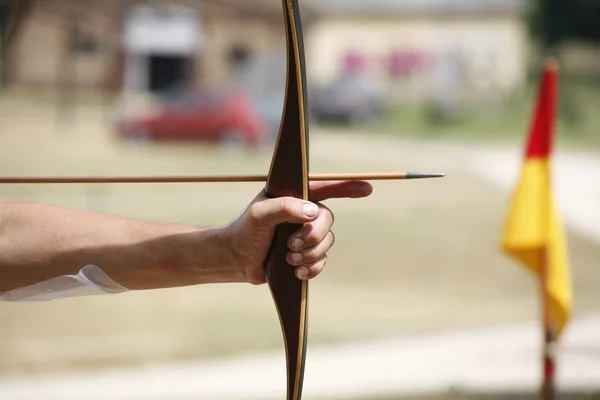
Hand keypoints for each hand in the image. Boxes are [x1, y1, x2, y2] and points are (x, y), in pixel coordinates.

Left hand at [226, 181, 372, 284]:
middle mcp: (304, 213)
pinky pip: (322, 261)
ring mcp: (306, 235)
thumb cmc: (245, 231)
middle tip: (291, 244)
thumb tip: (313, 212)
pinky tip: (297, 272)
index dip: (348, 188)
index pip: (326, 187)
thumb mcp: (260, 215)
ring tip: (289, 259)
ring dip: (311, 252)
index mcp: (295, 196)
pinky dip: (313, 267)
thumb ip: (284, 208)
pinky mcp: (306, 255)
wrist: (237, 260)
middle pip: (327, 219)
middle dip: (314, 234)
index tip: (367, 189)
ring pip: (327, 242)